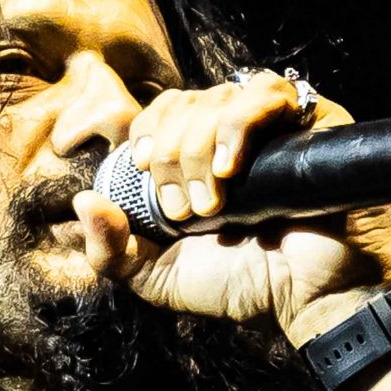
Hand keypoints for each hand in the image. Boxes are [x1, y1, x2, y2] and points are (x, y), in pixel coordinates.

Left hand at [74, 71, 390, 337]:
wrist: (310, 298)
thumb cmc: (245, 285)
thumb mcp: (159, 277)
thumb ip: (111, 251)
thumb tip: (80, 202)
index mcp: (195, 159)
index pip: (157, 112)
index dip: (140, 131)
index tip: (141, 168)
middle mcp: (229, 135)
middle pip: (179, 103)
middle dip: (169, 155)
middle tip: (184, 211)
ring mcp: (269, 124)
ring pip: (214, 98)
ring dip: (199, 150)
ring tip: (214, 204)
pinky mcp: (309, 118)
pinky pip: (265, 92)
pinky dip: (237, 126)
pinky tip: (231, 168)